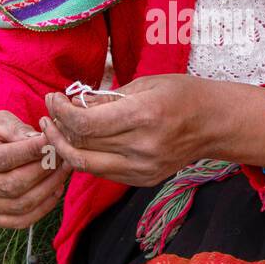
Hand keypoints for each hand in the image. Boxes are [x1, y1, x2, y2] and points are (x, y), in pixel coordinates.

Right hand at [0, 110, 69, 227]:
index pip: (2, 158)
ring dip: (48, 189)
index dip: (31, 152)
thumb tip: (45, 142)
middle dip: (44, 171)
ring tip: (63, 171)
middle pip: (12, 185)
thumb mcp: (0, 122)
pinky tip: (55, 190)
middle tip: (63, 157)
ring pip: (19, 205)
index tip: (54, 143)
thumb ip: (20, 131)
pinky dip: (43, 208)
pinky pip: (20, 221)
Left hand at [42, 75, 211, 186]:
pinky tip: (80, 142)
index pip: (85, 123)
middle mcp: (142, 147)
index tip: (53, 98)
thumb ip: (106, 97)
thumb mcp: (145, 83)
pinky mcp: (142, 180)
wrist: (215, 124)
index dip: (61, 112)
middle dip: (58, 128)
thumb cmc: (182, 95)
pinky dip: (86, 157)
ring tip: (57, 129)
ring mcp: (142, 168)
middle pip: (82, 145)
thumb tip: (72, 102)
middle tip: (49, 112)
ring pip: (86, 164)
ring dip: (65, 147)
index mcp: (143, 116)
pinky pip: (102, 172)